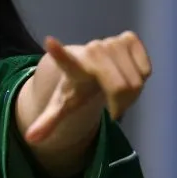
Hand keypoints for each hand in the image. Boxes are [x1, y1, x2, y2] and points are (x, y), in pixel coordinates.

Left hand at [24, 32, 151, 143]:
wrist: (89, 66)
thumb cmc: (77, 88)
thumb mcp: (63, 106)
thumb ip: (47, 122)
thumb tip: (30, 139)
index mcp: (72, 68)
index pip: (64, 61)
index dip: (58, 53)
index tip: (49, 42)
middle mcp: (92, 51)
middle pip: (122, 87)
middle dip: (122, 104)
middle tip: (113, 109)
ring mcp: (111, 42)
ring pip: (137, 80)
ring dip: (132, 95)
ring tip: (118, 94)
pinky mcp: (129, 38)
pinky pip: (146, 69)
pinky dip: (142, 79)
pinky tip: (128, 76)